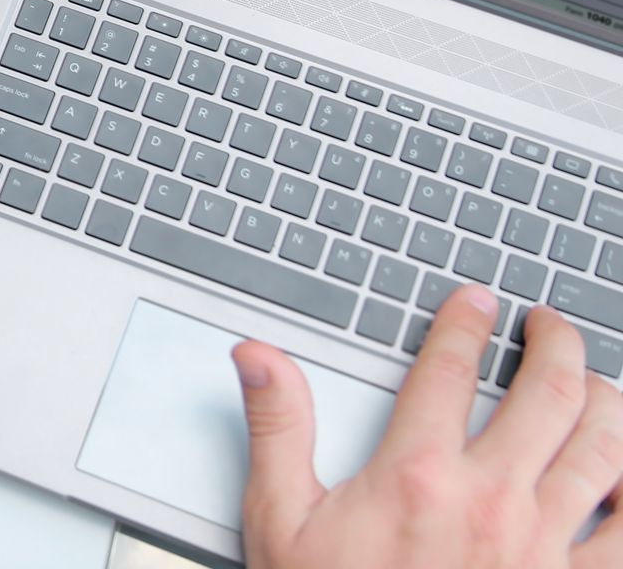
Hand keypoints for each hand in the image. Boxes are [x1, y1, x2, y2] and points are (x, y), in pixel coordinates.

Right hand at [235, 286, 622, 567]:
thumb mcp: (281, 523)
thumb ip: (278, 430)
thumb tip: (258, 356)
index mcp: (416, 475)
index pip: (450, 367)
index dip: (466, 321)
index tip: (478, 301)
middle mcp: (492, 500)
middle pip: (550, 392)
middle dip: (558, 343)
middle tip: (552, 326)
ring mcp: (544, 547)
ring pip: (606, 446)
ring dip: (608, 400)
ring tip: (597, 383)